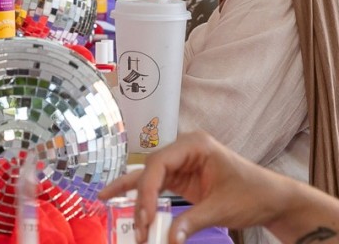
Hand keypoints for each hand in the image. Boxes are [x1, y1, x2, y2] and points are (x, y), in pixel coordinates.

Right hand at [99, 132, 290, 241]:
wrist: (273, 199)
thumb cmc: (252, 194)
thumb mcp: (222, 208)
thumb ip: (191, 222)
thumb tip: (168, 240)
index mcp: (193, 145)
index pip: (159, 163)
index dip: (147, 190)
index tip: (146, 217)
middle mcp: (183, 150)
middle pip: (150, 169)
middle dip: (140, 197)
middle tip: (137, 227)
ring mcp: (182, 163)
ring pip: (149, 176)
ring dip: (135, 195)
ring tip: (105, 200)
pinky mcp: (183, 178)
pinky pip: (158, 186)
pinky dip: (146, 197)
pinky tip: (126, 202)